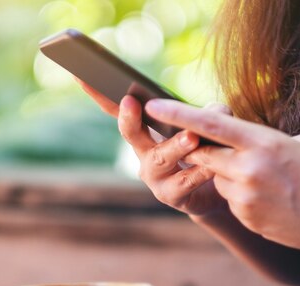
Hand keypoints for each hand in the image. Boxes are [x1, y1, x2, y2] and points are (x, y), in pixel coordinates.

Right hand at [77, 80, 228, 215]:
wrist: (218, 193)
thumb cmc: (207, 153)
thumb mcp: (208, 127)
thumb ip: (211, 115)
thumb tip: (217, 111)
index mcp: (145, 131)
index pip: (118, 109)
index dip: (99, 94)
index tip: (81, 75)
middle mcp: (143, 153)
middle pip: (130, 133)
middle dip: (128, 118)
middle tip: (130, 101)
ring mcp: (154, 176)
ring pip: (159, 159)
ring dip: (174, 146)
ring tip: (190, 137)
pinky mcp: (170, 196)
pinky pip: (183, 183)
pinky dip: (198, 172)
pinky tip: (210, 166)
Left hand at [145, 99, 299, 253]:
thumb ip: (264, 140)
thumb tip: (242, 141)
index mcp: (263, 142)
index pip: (208, 124)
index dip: (177, 113)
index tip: (152, 105)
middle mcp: (248, 169)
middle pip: (204, 154)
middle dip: (203, 149)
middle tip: (216, 146)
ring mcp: (245, 197)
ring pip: (217, 179)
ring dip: (228, 176)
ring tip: (265, 180)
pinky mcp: (246, 218)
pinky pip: (231, 201)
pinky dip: (242, 196)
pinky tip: (270, 199)